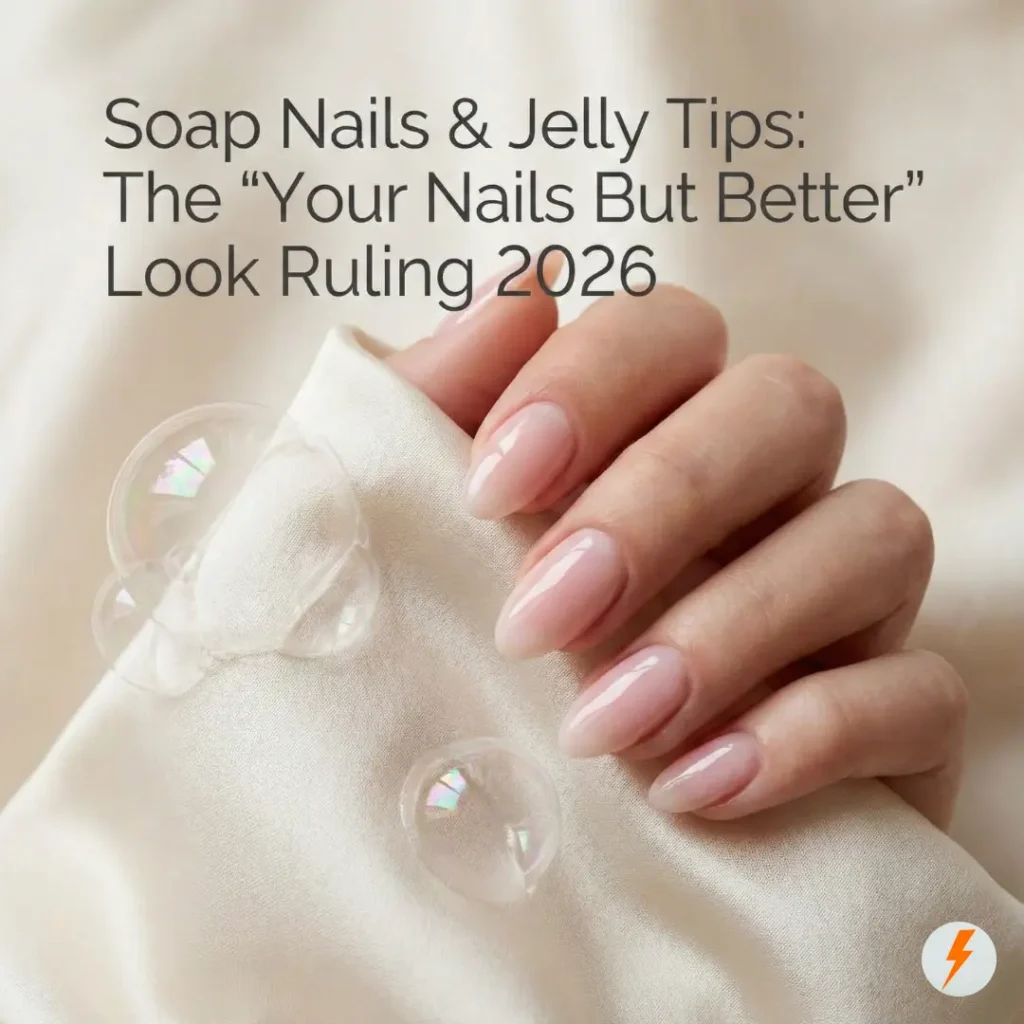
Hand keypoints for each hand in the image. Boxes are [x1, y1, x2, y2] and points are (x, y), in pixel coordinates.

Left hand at [389, 265, 965, 828]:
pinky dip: (812, 734)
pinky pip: (920, 691)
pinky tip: (693, 788)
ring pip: (876, 530)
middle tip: (540, 619)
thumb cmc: (450, 662)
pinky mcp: (896, 719)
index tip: (492, 487)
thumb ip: (441, 405)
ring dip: (735, 625)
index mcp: (654, 434)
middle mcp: (765, 494)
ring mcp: (844, 600)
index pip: (671, 329)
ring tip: (604, 726)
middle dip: (664, 500)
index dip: (592, 382)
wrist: (510, 845)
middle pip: (787, 405)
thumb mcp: (412, 535)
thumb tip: (521, 289)